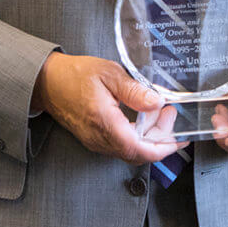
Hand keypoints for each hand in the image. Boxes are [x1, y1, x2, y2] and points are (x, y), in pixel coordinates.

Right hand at [31, 52, 179, 162]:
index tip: (179, 138)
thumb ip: (134, 90)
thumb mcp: (109, 74)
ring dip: (149, 136)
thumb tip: (157, 102)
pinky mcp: (96, 139)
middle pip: (138, 153)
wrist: (48, 81)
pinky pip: (121, 145)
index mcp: (104, 124)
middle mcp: (100, 139)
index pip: (139, 149)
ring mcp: (96, 142)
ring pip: (131, 150)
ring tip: (160, 112)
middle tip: (171, 114)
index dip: (163, 147)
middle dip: (160, 138)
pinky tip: (143, 117)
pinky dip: (137, 135)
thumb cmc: (75, 75)